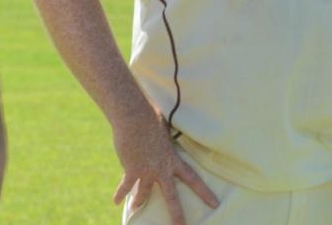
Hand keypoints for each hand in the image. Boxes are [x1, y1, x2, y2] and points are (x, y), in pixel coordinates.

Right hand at [111, 108, 217, 224]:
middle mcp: (162, 169)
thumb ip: (165, 140)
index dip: (204, 192)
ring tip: (136, 209)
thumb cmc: (150, 117)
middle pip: (172, 197)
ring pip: (145, 194)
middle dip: (177, 214)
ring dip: (139, 202)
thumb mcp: (165, 130)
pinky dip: (119, 194)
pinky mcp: (132, 169)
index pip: (193, 179)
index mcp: (173, 159)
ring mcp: (147, 171)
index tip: (215, 204)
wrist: (135, 117)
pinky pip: (126, 186)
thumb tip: (164, 134)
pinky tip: (116, 202)